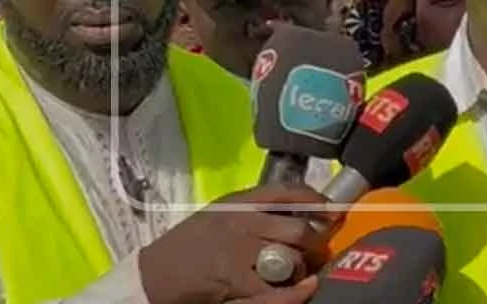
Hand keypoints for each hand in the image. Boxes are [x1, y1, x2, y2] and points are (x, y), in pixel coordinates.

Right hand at [139, 184, 339, 303]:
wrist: (153, 275)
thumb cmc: (189, 246)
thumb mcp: (220, 215)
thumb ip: (252, 213)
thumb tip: (297, 215)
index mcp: (238, 203)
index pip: (286, 192)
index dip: (315, 200)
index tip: (333, 210)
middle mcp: (240, 221)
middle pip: (297, 230)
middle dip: (314, 244)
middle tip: (316, 253)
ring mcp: (237, 250)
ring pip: (290, 259)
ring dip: (300, 270)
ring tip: (298, 275)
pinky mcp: (232, 278)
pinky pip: (275, 289)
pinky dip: (293, 293)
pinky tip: (303, 290)